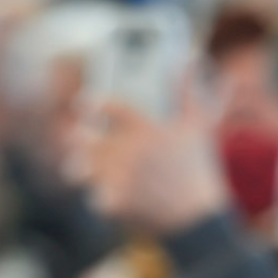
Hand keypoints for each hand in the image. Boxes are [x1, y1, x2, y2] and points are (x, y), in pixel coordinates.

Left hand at [71, 99, 228, 235]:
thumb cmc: (198, 169)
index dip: (90, 104)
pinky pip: (95, 197)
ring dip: (81, 167)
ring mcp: (116, 178)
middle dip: (79, 138)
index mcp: (142, 129)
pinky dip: (101, 197)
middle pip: (82, 139)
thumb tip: (189, 57)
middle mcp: (124, 152)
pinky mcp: (113, 203)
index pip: (104, 106)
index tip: (84, 105)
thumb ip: (187, 89)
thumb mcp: (197, 125)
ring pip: (81, 169)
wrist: (197, 220)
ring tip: (81, 167)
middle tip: (80, 137)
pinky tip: (107, 195)